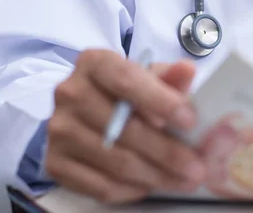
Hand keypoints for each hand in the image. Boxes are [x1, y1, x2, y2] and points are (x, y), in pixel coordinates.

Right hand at [45, 49, 206, 203]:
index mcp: (94, 63)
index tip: (190, 121)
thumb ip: (169, 76)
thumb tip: (187, 69)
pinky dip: (131, 189)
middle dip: (167, 152)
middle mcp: (70, 93)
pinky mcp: (56, 162)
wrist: (89, 107)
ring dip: (156, 176)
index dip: (161, 102)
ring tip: (185, 181)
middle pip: (124, 129)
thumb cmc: (127, 90)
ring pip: (116, 161)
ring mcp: (59, 130)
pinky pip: (99, 185)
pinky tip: (152, 186)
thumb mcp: (148, 76)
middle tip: (197, 167)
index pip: (128, 80)